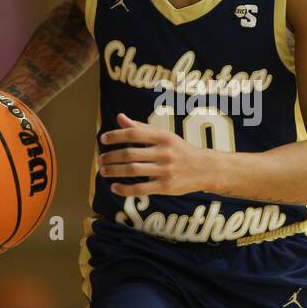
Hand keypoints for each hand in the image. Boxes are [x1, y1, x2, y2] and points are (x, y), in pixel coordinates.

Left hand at [97, 113, 214, 197]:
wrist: (205, 168)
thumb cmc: (180, 150)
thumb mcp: (164, 136)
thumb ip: (141, 128)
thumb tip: (120, 118)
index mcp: (162, 137)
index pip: (134, 134)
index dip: (116, 136)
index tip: (103, 139)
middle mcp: (163, 152)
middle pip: (130, 154)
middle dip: (111, 156)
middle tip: (100, 159)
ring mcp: (165, 170)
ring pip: (132, 171)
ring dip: (114, 171)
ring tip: (104, 171)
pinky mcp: (166, 186)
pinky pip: (141, 189)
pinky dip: (124, 189)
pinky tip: (114, 188)